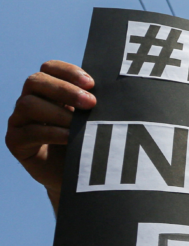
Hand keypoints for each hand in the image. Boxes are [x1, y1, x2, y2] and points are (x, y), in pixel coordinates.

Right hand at [6, 61, 95, 204]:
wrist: (78, 178)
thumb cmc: (89, 142)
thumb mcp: (93, 120)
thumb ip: (95, 104)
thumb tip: (116, 90)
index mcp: (49, 90)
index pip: (50, 68)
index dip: (68, 71)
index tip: (92, 83)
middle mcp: (30, 100)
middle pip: (36, 81)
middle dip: (64, 89)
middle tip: (91, 103)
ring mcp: (19, 120)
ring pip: (28, 104)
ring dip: (57, 112)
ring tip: (79, 124)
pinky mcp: (15, 141)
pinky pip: (29, 131)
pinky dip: (51, 133)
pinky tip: (70, 137)